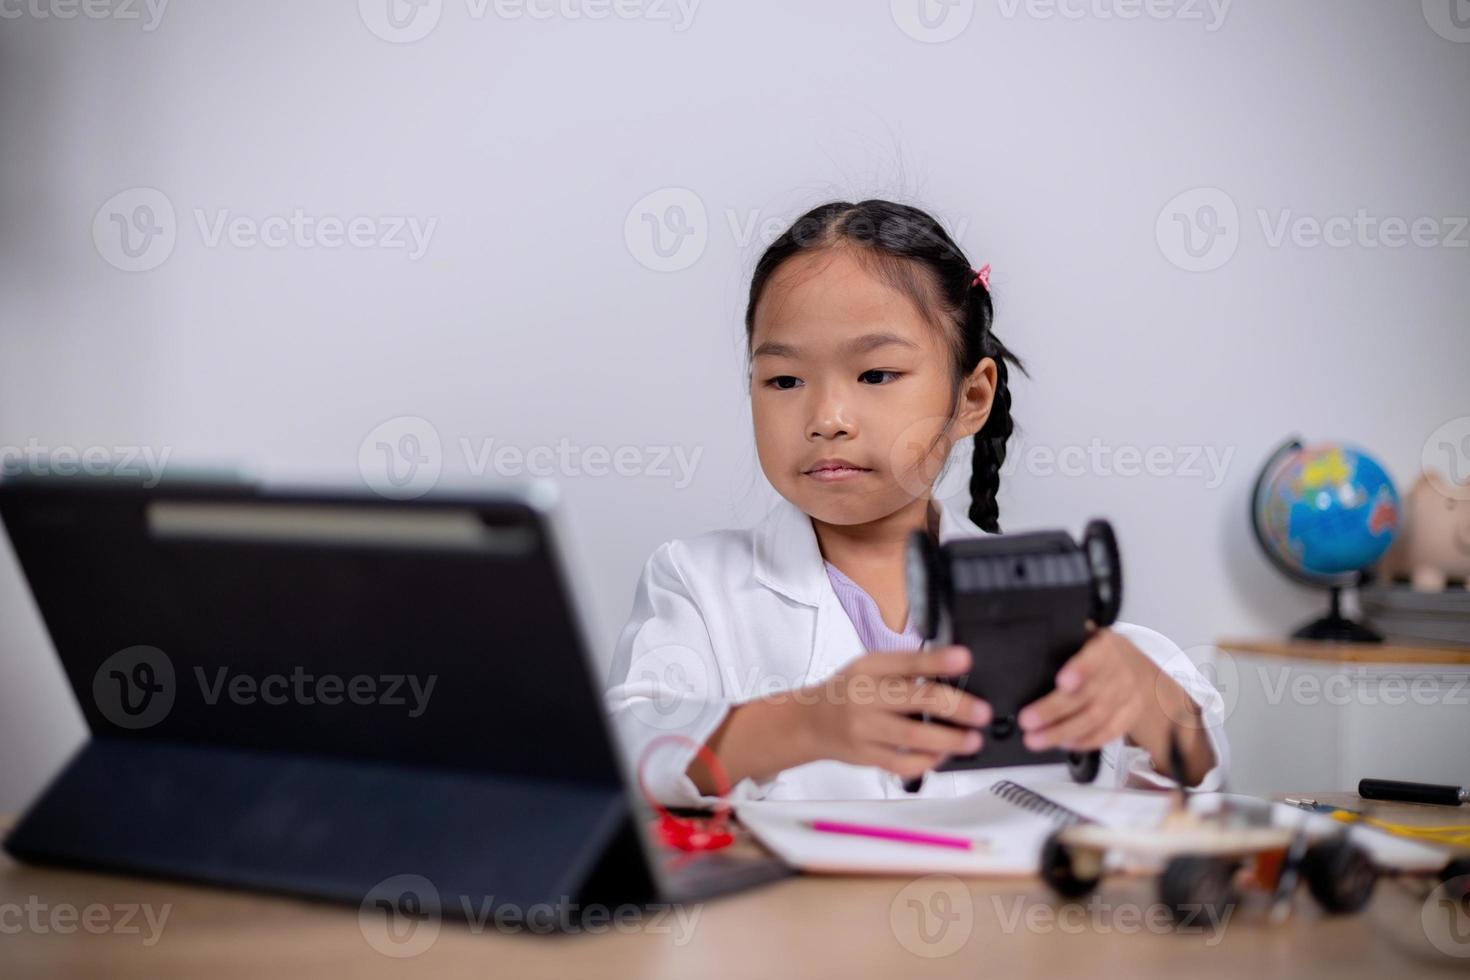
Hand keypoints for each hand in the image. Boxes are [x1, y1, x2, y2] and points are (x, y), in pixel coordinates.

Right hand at [797, 645, 992, 779]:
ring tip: (973, 740)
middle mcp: (865, 696)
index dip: (937, 660)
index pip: (907, 661)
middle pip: (914, 699)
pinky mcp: (866, 756)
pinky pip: (900, 763)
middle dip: (954, 706)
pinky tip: (943, 755)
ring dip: (947, 740)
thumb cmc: (849, 691)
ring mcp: (864, 729)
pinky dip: (926, 761)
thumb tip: (951, 669)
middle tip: (982, 712)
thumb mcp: (870, 668)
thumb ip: (905, 669)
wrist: (810, 722)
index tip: (965, 658)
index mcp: (869, 668)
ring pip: (911, 736)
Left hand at [1016, 628, 1156, 752]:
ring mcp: (1126, 697)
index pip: (1094, 658)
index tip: (1062, 682)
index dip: (1079, 670)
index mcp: (1105, 648)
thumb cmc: (1101, 654)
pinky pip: (1107, 733)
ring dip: (1062, 732)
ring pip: (1094, 718)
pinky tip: (1062, 744)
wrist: (1138, 670)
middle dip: (1053, 710)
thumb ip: (1065, 640)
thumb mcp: (1087, 637)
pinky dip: (1083, 741)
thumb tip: (1030, 646)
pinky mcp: (1129, 717)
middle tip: (1027, 720)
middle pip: (1087, 695)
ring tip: (1035, 739)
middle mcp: (1118, 673)